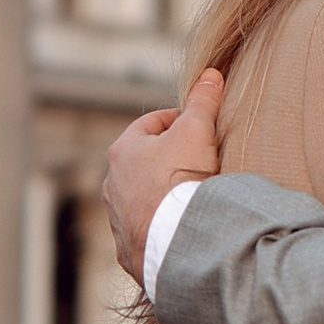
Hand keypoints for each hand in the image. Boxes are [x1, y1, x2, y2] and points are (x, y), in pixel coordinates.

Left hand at [103, 69, 225, 282]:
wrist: (175, 240)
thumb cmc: (181, 179)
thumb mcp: (197, 130)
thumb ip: (203, 101)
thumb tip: (210, 75)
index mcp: (123, 151)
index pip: (152, 124)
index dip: (180, 120)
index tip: (201, 125)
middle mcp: (112, 184)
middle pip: (144, 163)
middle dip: (170, 159)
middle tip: (200, 161)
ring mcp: (118, 219)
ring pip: (142, 198)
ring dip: (162, 195)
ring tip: (192, 198)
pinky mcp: (129, 249)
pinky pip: (146, 231)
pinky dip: (161, 226)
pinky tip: (181, 227)